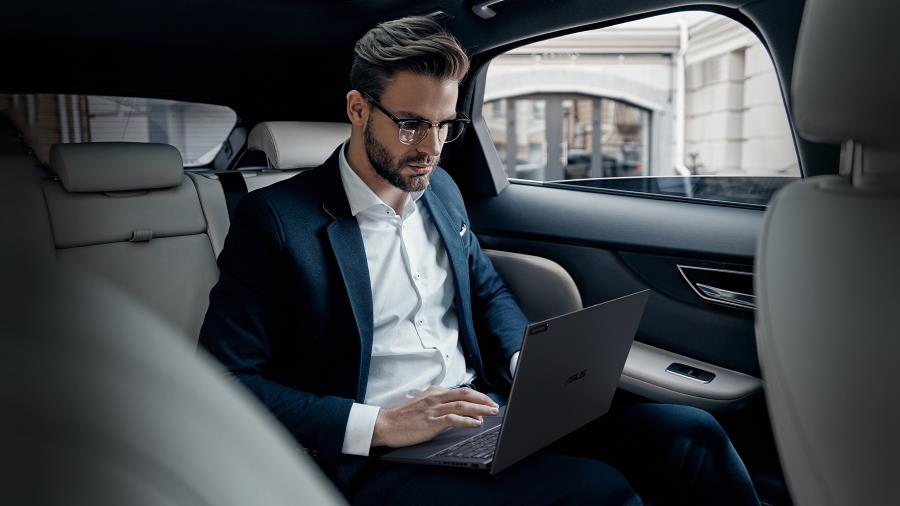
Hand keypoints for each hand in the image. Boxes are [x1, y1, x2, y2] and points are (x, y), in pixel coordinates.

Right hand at [372, 386, 499, 447]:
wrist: (387, 424)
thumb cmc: (404, 417)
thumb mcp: (423, 404)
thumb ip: (440, 404)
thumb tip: (459, 410)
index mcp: (434, 393)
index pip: (461, 391)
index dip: (477, 396)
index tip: (487, 401)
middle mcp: (436, 398)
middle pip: (465, 394)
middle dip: (483, 399)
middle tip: (494, 405)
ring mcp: (433, 409)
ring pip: (462, 405)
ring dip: (480, 409)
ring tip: (491, 413)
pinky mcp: (431, 422)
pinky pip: (453, 419)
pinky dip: (467, 420)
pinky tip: (476, 423)